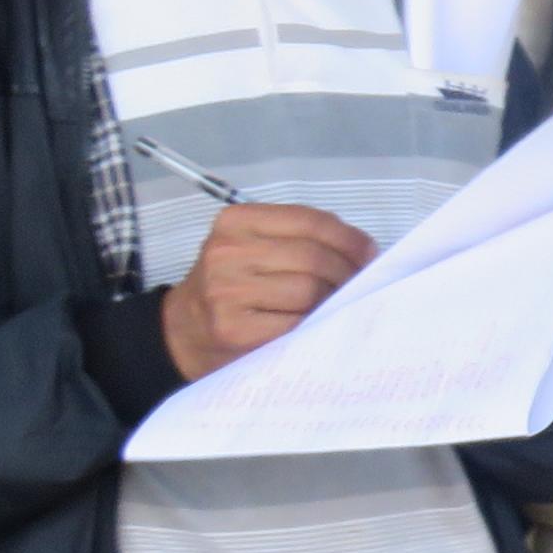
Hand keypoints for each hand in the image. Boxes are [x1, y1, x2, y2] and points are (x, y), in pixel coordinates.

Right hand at [159, 204, 376, 380]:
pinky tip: (316, 323)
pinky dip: (315, 323)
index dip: (349, 238)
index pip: (309, 221)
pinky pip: (295, 322)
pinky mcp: (233, 328)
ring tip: (337, 304)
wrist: (182, 332)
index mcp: (235, 222)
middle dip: (347, 272)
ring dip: (334, 299)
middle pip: (314, 257)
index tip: (369, 254)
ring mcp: (227, 291)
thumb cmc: (230, 286)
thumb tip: (365, 252)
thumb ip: (299, 239)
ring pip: (308, 290)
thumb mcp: (252, 247)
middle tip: (359, 285)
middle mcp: (227, 252)